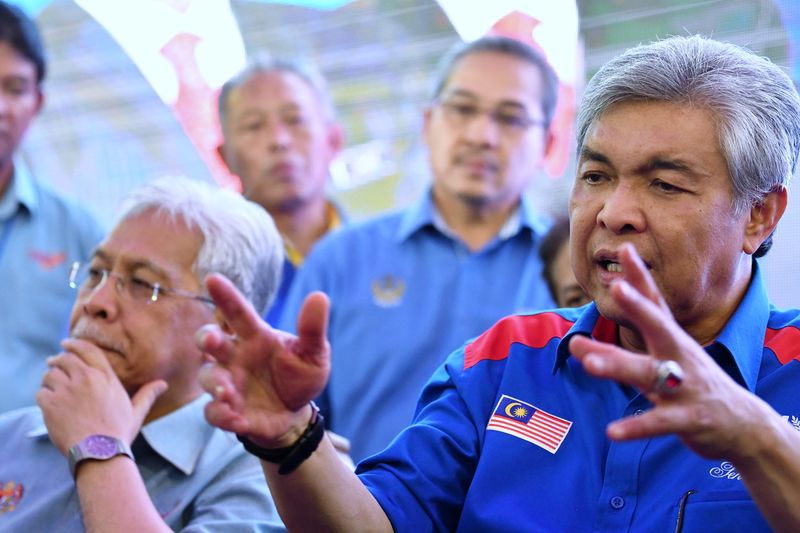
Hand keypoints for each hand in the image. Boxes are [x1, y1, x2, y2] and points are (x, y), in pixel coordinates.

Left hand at [36, 338, 166, 454]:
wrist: (99, 452)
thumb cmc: (119, 432)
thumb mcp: (136, 411)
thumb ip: (147, 394)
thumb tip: (163, 384)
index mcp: (105, 377)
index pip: (87, 350)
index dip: (74, 344)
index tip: (65, 344)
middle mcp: (86, 379)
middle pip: (65, 359)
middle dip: (58, 360)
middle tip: (53, 363)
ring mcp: (67, 390)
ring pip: (50, 375)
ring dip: (49, 379)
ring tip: (51, 386)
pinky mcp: (51, 404)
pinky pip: (41, 392)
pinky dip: (43, 396)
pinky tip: (48, 403)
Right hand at [197, 274, 330, 446]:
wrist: (297, 415)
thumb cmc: (301, 377)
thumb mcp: (314, 354)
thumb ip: (313, 329)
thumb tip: (320, 296)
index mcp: (256, 337)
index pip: (238, 312)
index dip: (226, 296)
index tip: (213, 278)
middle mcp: (236, 357)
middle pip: (210, 339)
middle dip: (206, 337)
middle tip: (211, 340)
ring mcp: (229, 384)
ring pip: (207, 376)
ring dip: (215, 383)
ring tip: (229, 393)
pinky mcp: (227, 411)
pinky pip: (213, 412)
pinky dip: (221, 414)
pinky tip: (238, 419)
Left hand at [568, 244, 775, 460]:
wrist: (742, 426)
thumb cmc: (693, 385)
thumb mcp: (665, 359)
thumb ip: (621, 348)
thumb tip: (579, 338)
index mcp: (673, 341)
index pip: (655, 304)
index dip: (639, 278)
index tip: (625, 250)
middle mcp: (678, 357)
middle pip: (658, 327)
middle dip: (638, 308)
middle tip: (616, 289)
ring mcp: (684, 387)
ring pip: (647, 374)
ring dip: (617, 366)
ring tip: (587, 363)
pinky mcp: (688, 418)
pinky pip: (657, 422)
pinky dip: (634, 427)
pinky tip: (611, 432)